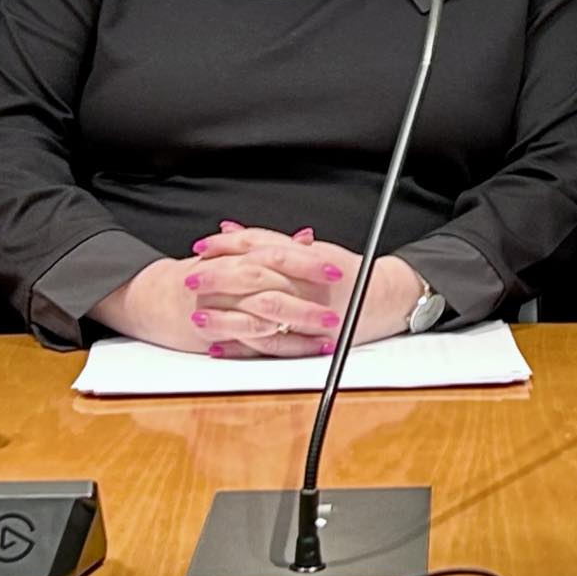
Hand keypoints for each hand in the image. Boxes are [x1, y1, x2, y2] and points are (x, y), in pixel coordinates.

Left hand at [188, 223, 422, 355]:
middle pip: (257, 276)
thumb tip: (230, 229)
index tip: (201, 248)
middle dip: (220, 278)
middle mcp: (309, 283)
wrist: (386, 299)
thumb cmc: (346, 273)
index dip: (228, 245)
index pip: (261, 246)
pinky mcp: (312, 340)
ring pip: (263, 312)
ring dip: (227, 315)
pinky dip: (244, 346)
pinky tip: (218, 345)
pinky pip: (274, 345)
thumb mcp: (311, 251)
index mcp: (308, 257)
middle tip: (190, 278)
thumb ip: (271, 242)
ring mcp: (311, 313)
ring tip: (197, 315)